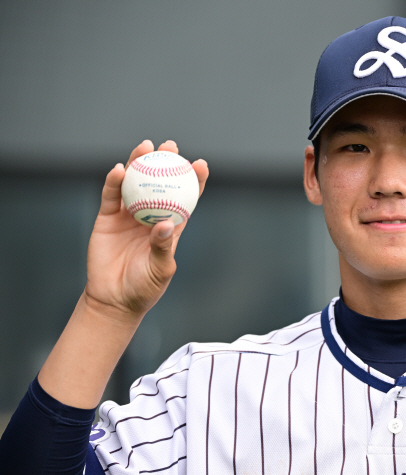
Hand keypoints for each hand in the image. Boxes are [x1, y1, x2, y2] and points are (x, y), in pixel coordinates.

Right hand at [84, 139, 208, 317]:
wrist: (114, 299)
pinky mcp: (107, 219)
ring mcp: (128, 215)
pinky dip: (114, 181)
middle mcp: (150, 216)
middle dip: (166, 162)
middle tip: (171, 146)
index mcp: (171, 227)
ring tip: (145, 146)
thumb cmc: (144, 287)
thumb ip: (163, 246)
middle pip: (160, 183)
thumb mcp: (160, 269)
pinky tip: (119, 168)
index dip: (194, 181)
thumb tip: (166, 224)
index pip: (186, 199)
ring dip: (139, 163)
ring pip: (135, 183)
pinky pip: (111, 196)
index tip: (201, 164)